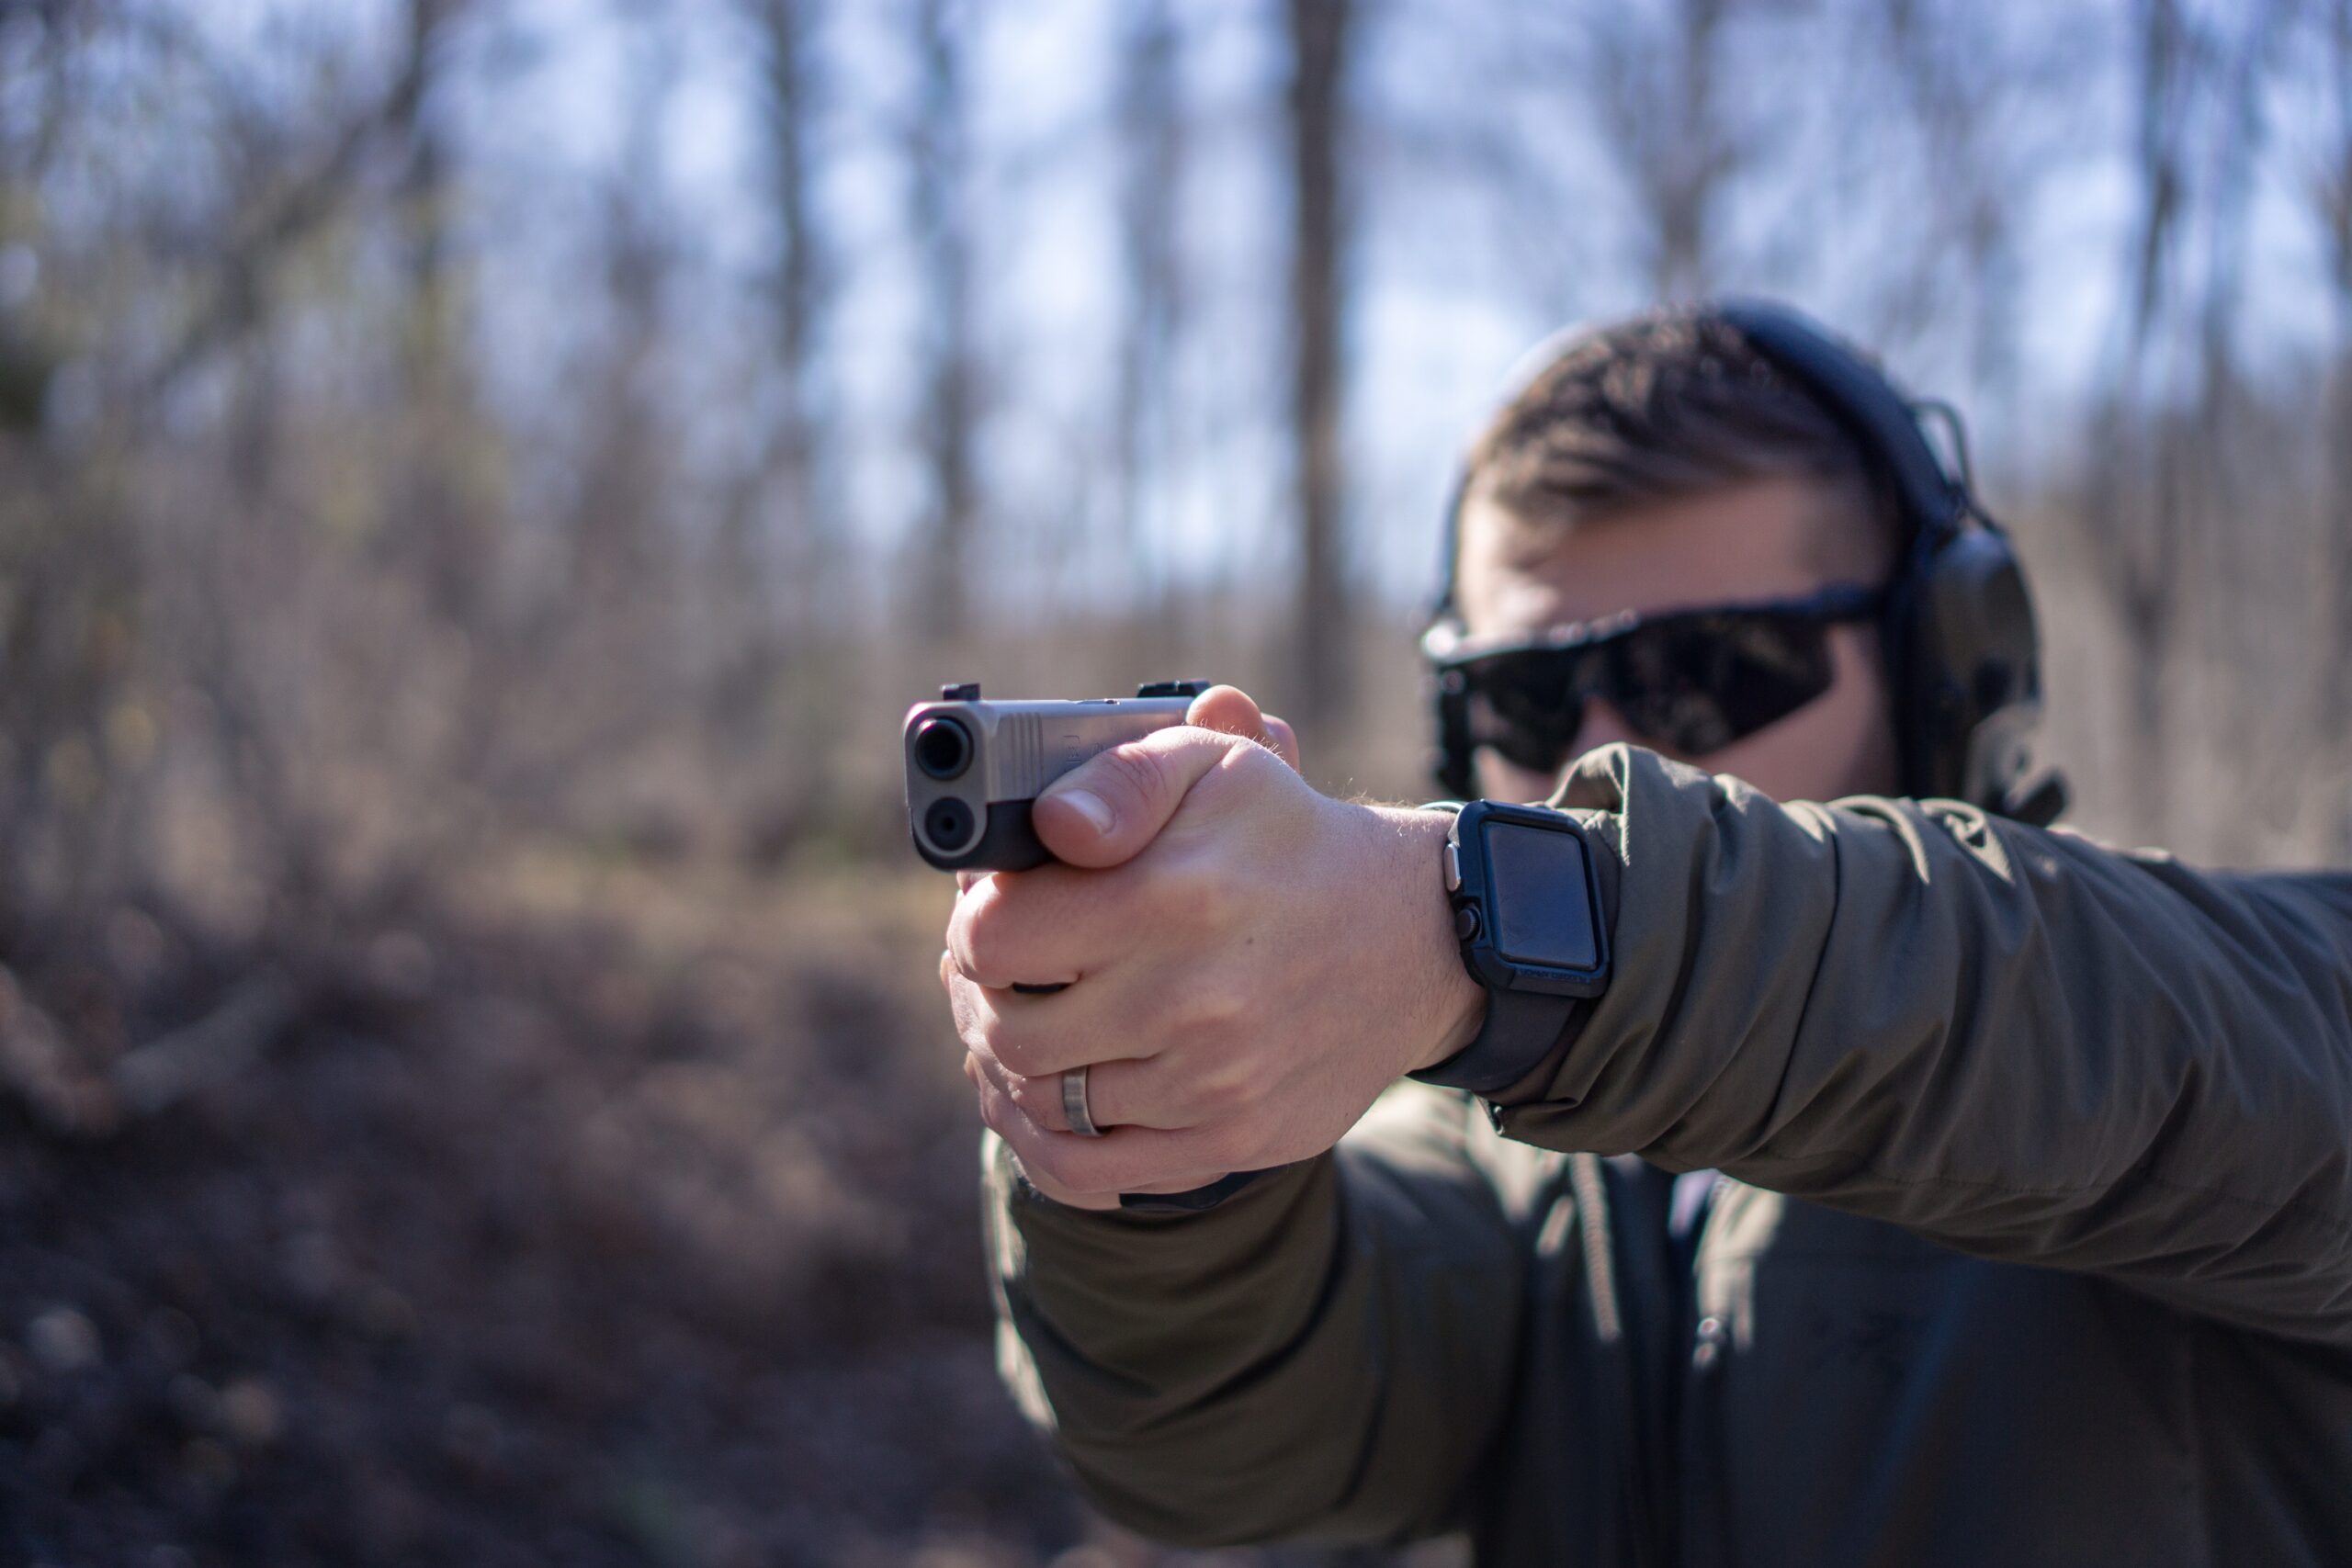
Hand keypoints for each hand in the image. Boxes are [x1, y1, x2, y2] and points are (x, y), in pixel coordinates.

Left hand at [942, 685, 1485, 1207]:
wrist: (1416, 940)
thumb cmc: (1289, 843)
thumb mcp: (1215, 769)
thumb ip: (1118, 777)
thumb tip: (1048, 827)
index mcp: (1173, 897)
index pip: (996, 938)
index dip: (972, 924)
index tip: (988, 913)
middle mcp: (1192, 999)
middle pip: (1008, 1029)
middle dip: (978, 997)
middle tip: (985, 974)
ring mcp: (1212, 1082)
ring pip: (1043, 1103)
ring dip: (1008, 1066)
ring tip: (1018, 1022)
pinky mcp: (1231, 1139)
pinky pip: (1089, 1173)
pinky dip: (1039, 1144)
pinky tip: (1034, 1101)